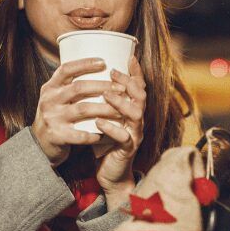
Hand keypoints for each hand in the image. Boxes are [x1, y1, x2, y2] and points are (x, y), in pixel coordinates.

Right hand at [30, 58, 121, 165]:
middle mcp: (49, 100)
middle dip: (103, 86)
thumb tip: (101, 67)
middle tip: (121, 88)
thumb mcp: (57, 96)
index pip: (66, 69)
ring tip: (121, 110)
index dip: (84, 64)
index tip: (104, 62)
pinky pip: (80, 134)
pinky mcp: (57, 136)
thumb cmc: (56, 114)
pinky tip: (107, 132)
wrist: (40, 142)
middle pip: (78, 88)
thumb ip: (71, 85)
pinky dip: (95, 133)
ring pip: (83, 109)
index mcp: (50, 87)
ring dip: (104, 109)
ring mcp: (52, 118)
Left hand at [93, 56, 146, 208]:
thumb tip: (89, 78)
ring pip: (136, 114)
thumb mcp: (107, 117)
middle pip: (140, 96)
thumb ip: (104, 101)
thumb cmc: (106, 142)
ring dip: (120, 103)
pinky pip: (123, 137)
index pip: (139, 87)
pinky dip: (111, 128)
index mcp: (133, 110)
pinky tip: (98, 123)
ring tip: (105, 95)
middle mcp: (138, 120)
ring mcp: (135, 134)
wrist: (111, 173)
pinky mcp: (127, 149)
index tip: (129, 57)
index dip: (136, 72)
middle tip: (112, 73)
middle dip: (127, 83)